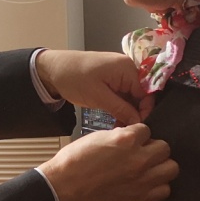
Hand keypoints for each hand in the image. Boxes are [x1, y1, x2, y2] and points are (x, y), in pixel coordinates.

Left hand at [35, 50, 154, 125]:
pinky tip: (116, 120)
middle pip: (141, 96)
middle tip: (127, 132)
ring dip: (127, 112)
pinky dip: (120, 108)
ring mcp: (120, 74)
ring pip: (132, 98)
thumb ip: (121, 109)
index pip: (147, 94)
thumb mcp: (98, 97)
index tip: (137, 129)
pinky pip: (123, 96)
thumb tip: (138, 122)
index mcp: (128, 68)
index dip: (144, 112)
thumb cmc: (74, 78)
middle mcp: (128, 69)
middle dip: (135, 114)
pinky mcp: (112, 80)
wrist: (53, 69)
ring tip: (120, 129)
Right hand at [38, 123, 176, 200]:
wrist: (65, 188)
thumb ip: (119, 137)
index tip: (133, 141)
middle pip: (165, 148)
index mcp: (126, 140)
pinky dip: (158, 187)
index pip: (147, 130)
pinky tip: (146, 184)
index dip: (139, 135)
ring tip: (148, 169)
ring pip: (171, 168)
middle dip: (154, 149)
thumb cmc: (75, 161)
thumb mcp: (97, 137)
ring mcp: (142, 180)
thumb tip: (130, 138)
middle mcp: (139, 159)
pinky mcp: (140, 198)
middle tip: (144, 154)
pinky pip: (164, 190)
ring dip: (161, 167)